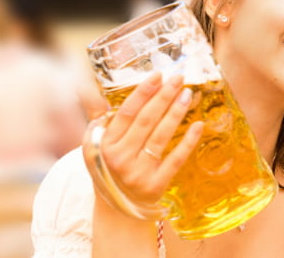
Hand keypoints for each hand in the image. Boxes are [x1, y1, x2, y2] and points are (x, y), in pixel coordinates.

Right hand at [82, 73, 203, 208]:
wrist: (117, 207)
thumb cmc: (108, 166)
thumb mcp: (94, 144)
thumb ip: (95, 116)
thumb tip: (84, 87)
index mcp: (105, 145)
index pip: (126, 113)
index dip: (143, 93)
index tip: (158, 75)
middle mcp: (120, 158)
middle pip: (146, 121)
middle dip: (163, 97)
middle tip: (178, 78)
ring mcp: (138, 172)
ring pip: (161, 136)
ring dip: (176, 113)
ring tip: (187, 94)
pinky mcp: (156, 185)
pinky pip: (175, 159)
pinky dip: (188, 142)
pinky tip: (199, 125)